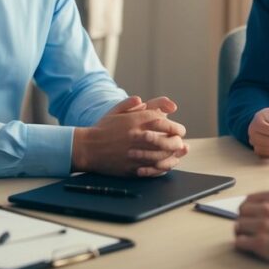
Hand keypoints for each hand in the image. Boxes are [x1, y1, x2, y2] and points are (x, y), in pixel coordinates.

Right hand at [72, 95, 188, 176]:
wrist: (87, 148)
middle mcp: (139, 136)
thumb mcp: (115, 111)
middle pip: (169, 140)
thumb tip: (141, 99)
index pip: (166, 123)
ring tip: (176, 155)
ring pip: (164, 155)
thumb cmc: (102, 129)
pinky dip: (163, 167)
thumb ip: (129, 104)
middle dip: (178, 142)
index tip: (179, 131)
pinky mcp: (133, 167)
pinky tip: (165, 165)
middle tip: (180, 144)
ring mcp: (137, 153)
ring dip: (173, 155)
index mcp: (137, 120)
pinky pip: (154, 168)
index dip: (176, 128)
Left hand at [234, 188, 268, 268]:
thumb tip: (262, 204)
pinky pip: (240, 242)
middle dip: (244, 219)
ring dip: (242, 232)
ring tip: (248, 237)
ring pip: (238, 226)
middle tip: (248, 227)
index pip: (249, 199)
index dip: (248, 208)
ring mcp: (263, 225)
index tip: (249, 214)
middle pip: (242, 211)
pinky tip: (249, 245)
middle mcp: (268, 208)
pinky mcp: (261, 243)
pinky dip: (242, 244)